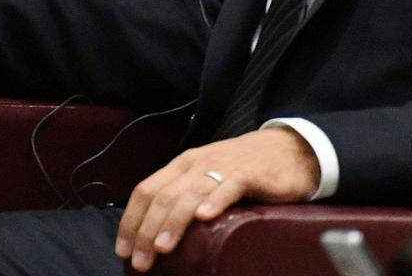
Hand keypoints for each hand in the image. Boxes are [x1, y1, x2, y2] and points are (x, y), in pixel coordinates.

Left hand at [116, 127, 319, 270]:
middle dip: (147, 230)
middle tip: (141, 262)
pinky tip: (205, 218)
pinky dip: (215, 201)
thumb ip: (185, 198)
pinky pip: (228, 186)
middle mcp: (197, 163)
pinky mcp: (248, 173)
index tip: (124, 250)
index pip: (146, 189)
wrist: (288, 148)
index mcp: (183, 165)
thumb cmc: (244, 169)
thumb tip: (157, 236)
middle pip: (163, 195)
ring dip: (173, 221)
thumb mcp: (207, 179)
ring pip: (190, 193)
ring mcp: (222, 166)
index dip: (132, 220)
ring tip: (163, 247)